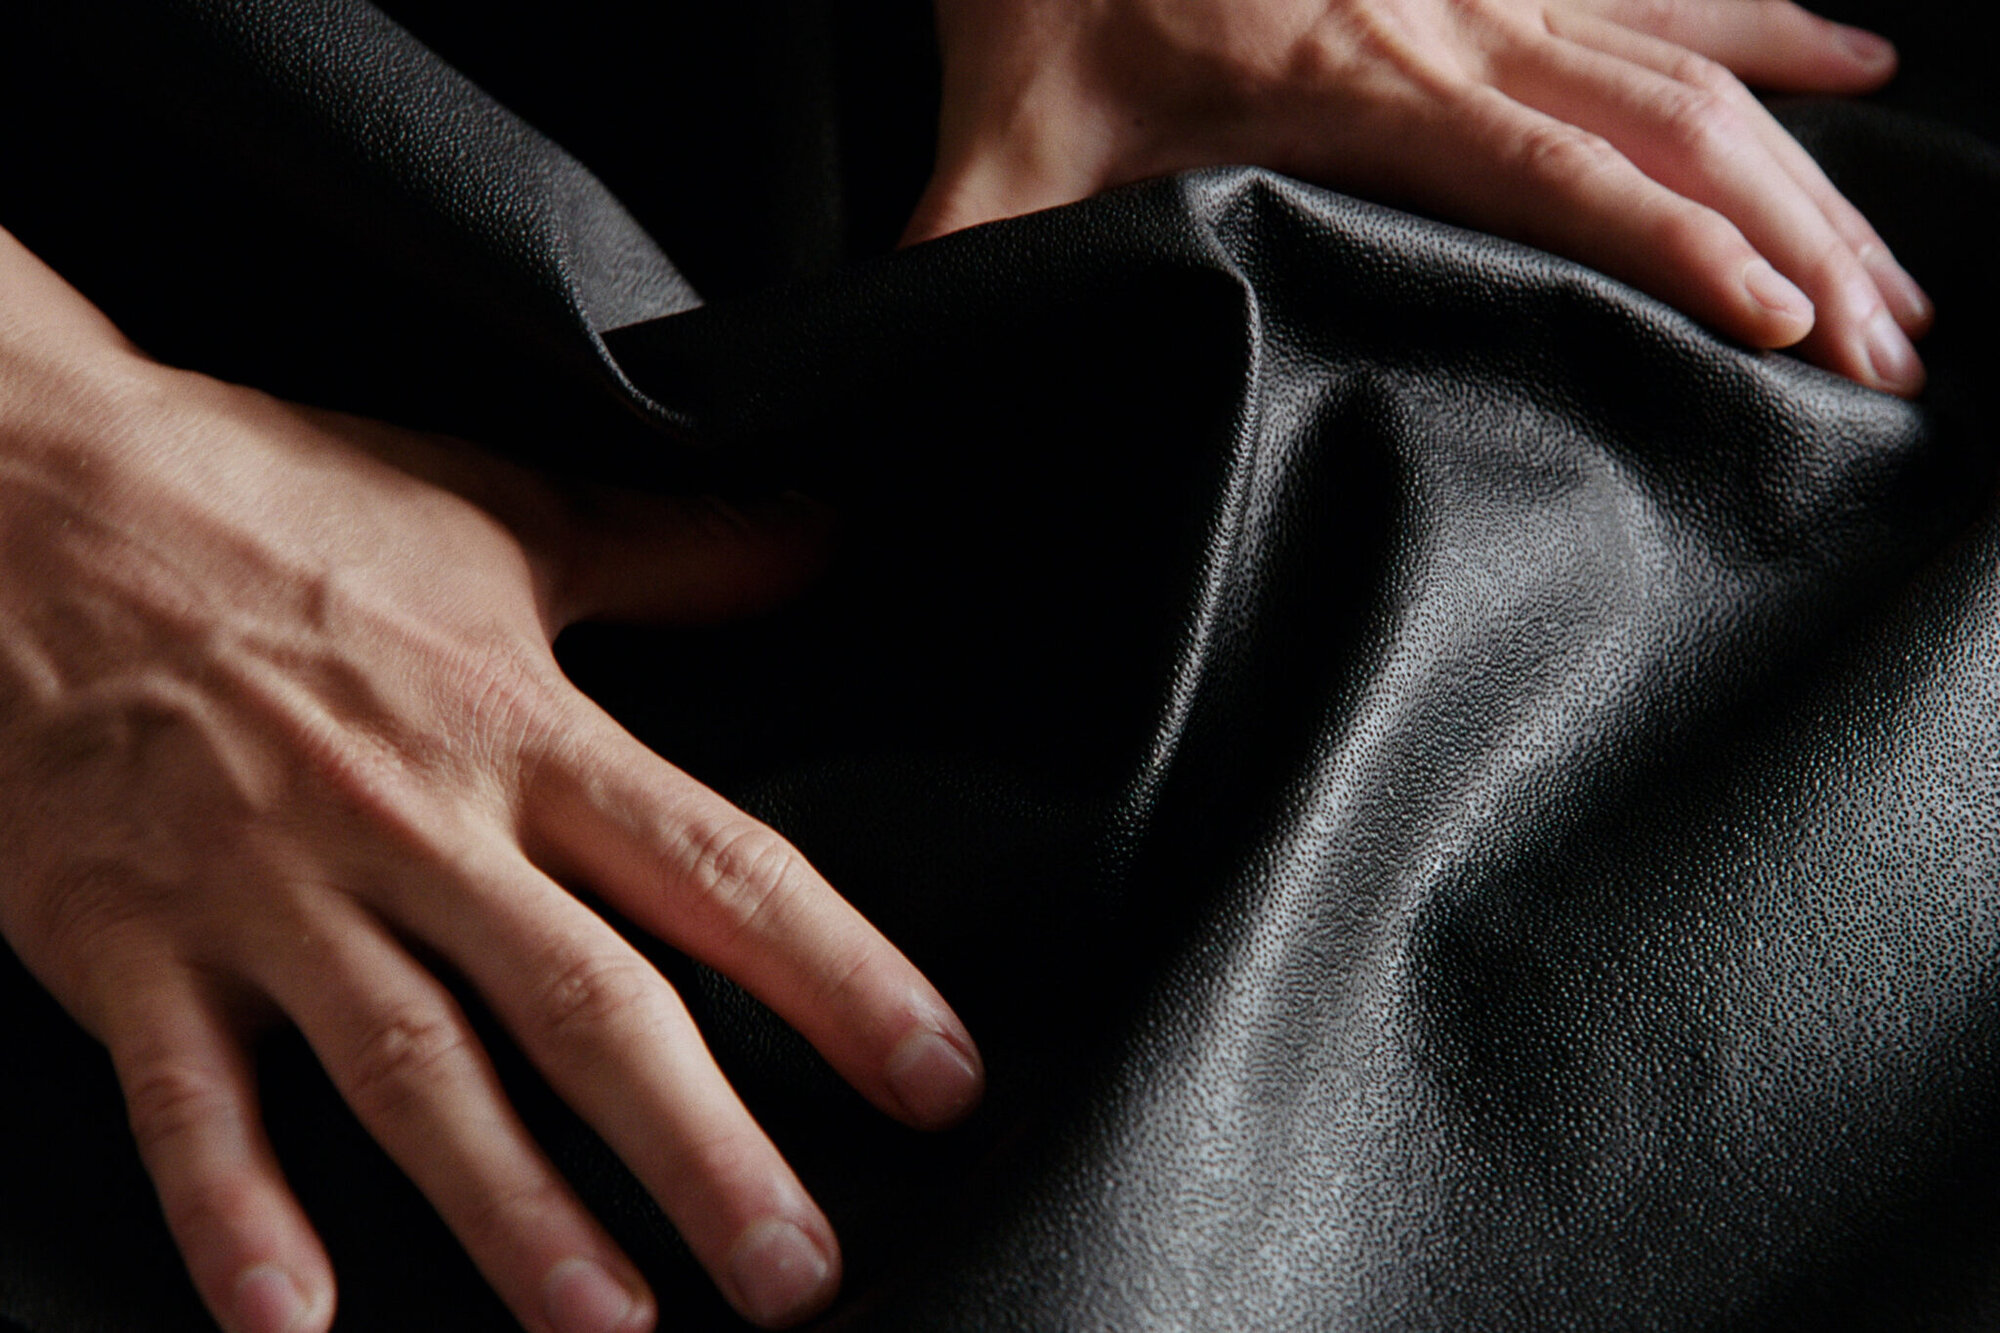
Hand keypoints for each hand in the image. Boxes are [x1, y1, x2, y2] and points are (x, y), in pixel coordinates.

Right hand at [0, 227, 983, 1332]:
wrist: (26, 489)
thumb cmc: (270, 501)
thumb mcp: (497, 512)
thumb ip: (672, 551)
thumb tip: (809, 543)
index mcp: (515, 726)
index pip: (714, 870)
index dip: (839, 977)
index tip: (931, 1072)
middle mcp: (412, 823)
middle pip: (586, 1005)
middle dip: (700, 1150)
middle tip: (792, 1272)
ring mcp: (266, 890)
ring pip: (413, 1072)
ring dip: (514, 1212)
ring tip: (607, 1323)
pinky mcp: (129, 939)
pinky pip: (188, 1098)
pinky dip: (235, 1211)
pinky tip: (296, 1322)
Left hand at [908, 0, 1932, 395]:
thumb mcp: (994, 151)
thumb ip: (969, 268)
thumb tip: (901, 380)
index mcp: (1351, 83)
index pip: (1553, 174)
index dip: (1675, 249)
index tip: (1786, 325)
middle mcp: (1448, 19)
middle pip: (1667, 127)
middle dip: (1796, 238)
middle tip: (1895, 344)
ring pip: (1686, 63)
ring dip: (1806, 163)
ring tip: (1900, 262)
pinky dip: (1755, 20)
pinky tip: (1849, 50)